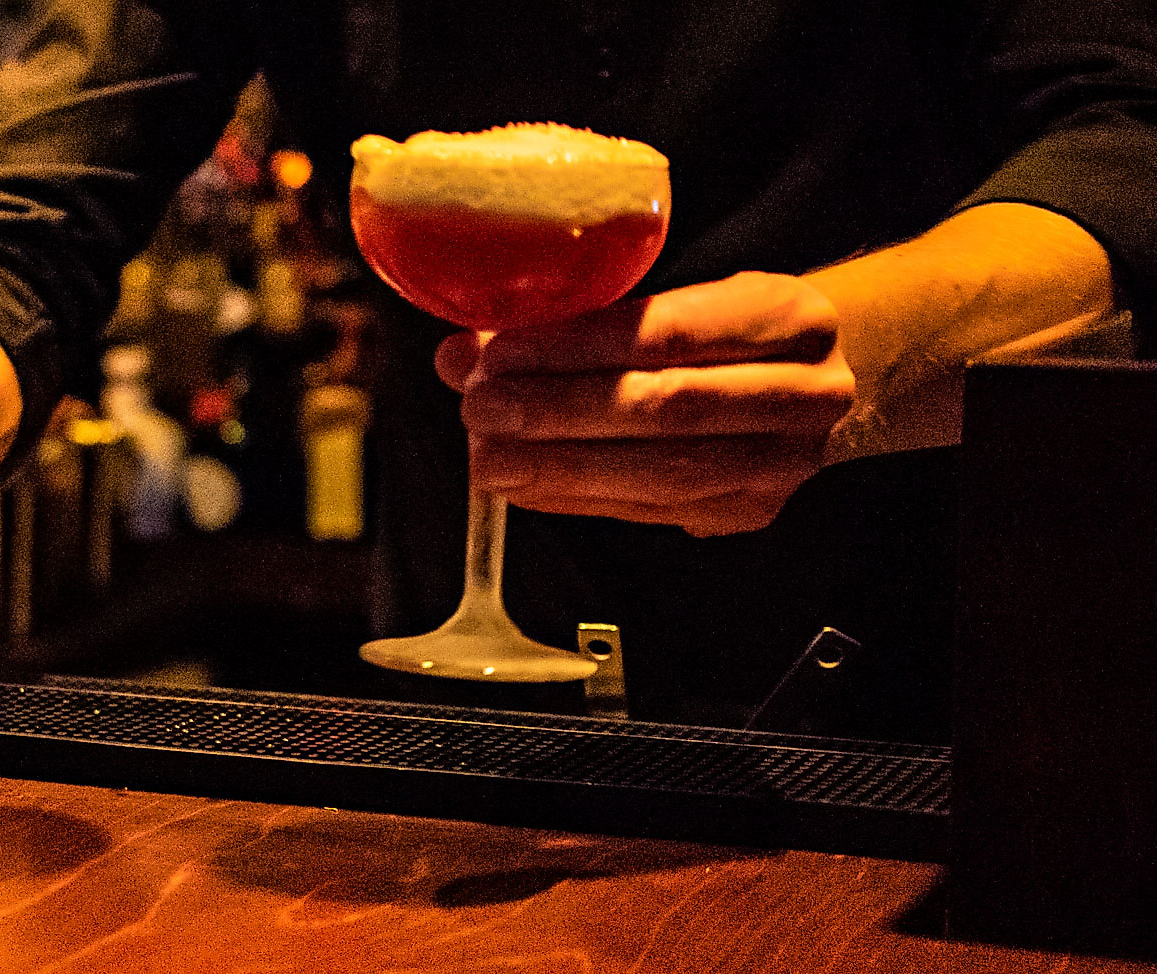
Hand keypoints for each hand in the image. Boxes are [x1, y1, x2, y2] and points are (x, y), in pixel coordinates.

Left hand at [436, 271, 854, 536]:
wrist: (832, 378)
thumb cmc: (735, 331)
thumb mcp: (680, 300)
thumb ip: (579, 322)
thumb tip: (463, 352)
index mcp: (786, 318)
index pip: (668, 334)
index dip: (576, 347)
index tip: (498, 352)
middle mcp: (801, 393)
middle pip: (664, 410)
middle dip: (557, 412)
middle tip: (480, 408)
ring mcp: (781, 463)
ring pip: (659, 472)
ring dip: (557, 466)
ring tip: (487, 454)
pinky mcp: (747, 511)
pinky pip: (648, 510)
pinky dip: (575, 497)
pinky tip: (522, 483)